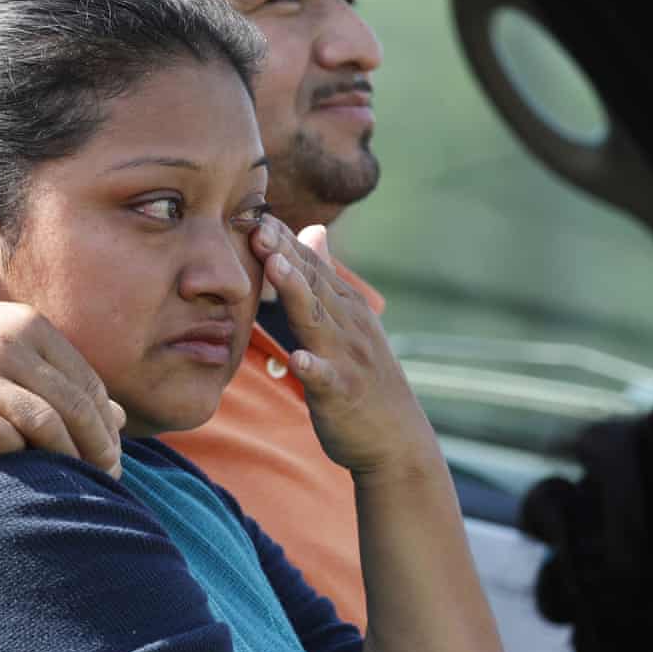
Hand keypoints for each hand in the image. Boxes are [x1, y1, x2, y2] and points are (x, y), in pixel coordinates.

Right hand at [0, 300, 124, 476]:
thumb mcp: (13, 351)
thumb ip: (64, 378)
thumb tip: (120, 417)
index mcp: (27, 325)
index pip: (88, 384)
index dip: (107, 427)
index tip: (114, 459)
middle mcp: (4, 343)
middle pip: (73, 406)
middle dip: (98, 448)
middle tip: (109, 479)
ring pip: (43, 424)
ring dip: (67, 460)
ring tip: (77, 485)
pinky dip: (18, 453)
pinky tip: (22, 467)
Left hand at [250, 216, 434, 476]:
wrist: (396, 438)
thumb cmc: (362, 375)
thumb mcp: (347, 319)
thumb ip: (326, 277)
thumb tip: (313, 230)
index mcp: (344, 306)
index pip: (311, 265)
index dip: (284, 240)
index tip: (256, 214)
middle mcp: (348, 325)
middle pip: (312, 284)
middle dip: (285, 254)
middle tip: (258, 227)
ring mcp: (347, 358)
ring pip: (318, 321)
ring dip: (297, 294)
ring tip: (275, 268)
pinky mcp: (343, 393)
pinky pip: (326, 379)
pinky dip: (314, 368)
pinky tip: (297, 360)